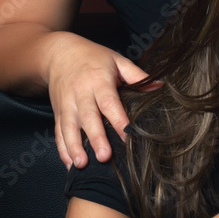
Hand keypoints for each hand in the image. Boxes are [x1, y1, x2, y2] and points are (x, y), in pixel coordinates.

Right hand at [44, 33, 147, 167]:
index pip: (109, 103)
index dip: (118, 120)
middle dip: (96, 138)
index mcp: (98, 81)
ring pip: (69, 127)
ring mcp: (67, 104)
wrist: (58, 53)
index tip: (127, 137)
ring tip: (81, 164)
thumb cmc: (93, 57)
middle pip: (88, 118)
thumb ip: (137, 75)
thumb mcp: (116, 60)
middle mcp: (81, 94)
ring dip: (74, 147)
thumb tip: (160, 87)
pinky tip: (70, 164)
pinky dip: (63, 149)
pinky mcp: (58, 112)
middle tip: (105, 157)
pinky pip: (58, 132)